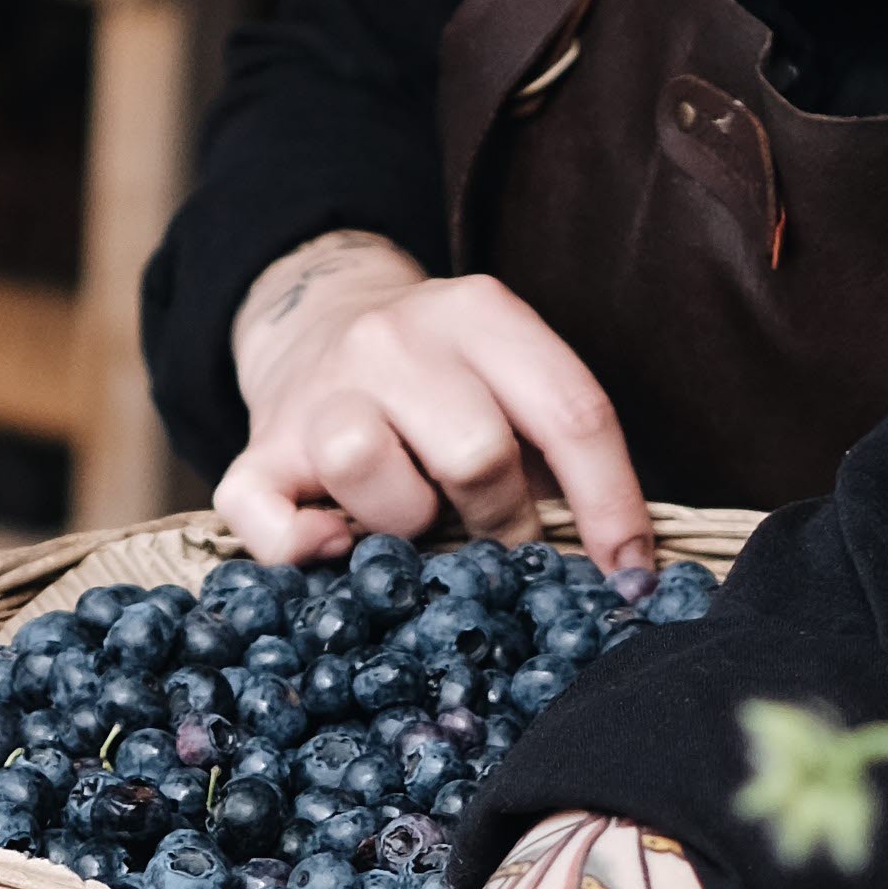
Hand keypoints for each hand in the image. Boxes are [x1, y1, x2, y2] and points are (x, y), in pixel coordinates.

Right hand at [218, 241, 655, 579]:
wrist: (317, 321)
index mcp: (478, 314)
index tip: (629, 574)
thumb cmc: (442, 382)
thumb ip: (554, 447)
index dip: (611, 505)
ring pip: (363, 464)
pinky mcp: (258, 449)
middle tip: (499, 537)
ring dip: (406, 522)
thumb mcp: (508, 378)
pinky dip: (303, 548)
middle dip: (503, 521)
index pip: (570, 413)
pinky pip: (264, 520)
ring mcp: (318, 390)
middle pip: (475, 453)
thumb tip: (621, 565)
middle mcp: (392, 339)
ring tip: (415, 519)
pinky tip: (336, 542)